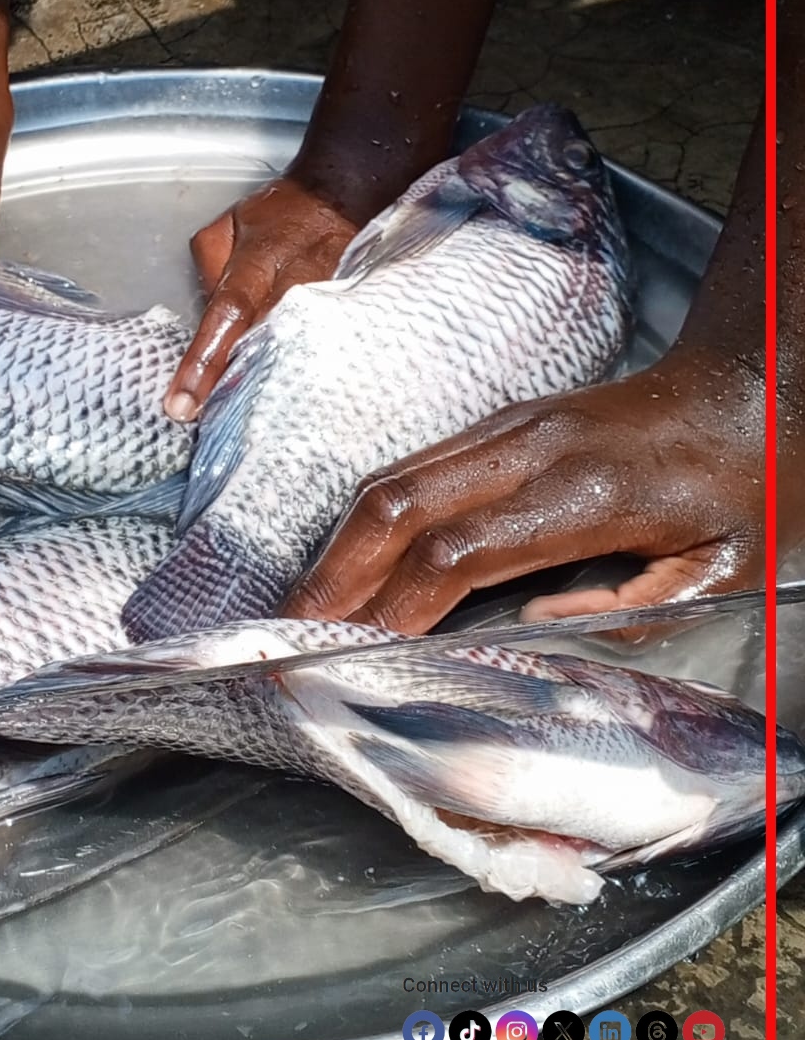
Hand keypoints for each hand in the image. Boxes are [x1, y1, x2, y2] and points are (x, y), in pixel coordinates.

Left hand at [163, 178, 357, 422]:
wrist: (346, 199)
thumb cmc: (280, 216)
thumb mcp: (230, 224)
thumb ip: (209, 265)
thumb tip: (205, 313)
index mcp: (262, 260)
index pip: (229, 313)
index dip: (205, 360)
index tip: (182, 405)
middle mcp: (299, 285)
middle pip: (266, 346)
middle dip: (236, 389)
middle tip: (209, 429)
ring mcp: (330, 304)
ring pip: (297, 358)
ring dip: (270, 393)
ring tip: (244, 430)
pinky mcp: (351, 318)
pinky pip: (322, 356)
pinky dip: (302, 381)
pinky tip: (287, 408)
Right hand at [283, 344, 764, 632]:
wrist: (747, 386)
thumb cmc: (742, 484)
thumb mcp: (718, 566)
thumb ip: (626, 605)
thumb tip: (533, 628)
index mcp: (581, 493)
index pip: (457, 554)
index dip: (397, 606)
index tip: (358, 653)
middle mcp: (527, 448)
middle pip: (396, 503)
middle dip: (336, 571)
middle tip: (291, 626)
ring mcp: (508, 426)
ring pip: (393, 477)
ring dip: (342, 542)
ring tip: (308, 599)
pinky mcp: (501, 421)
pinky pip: (415, 466)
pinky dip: (370, 517)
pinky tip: (355, 556)